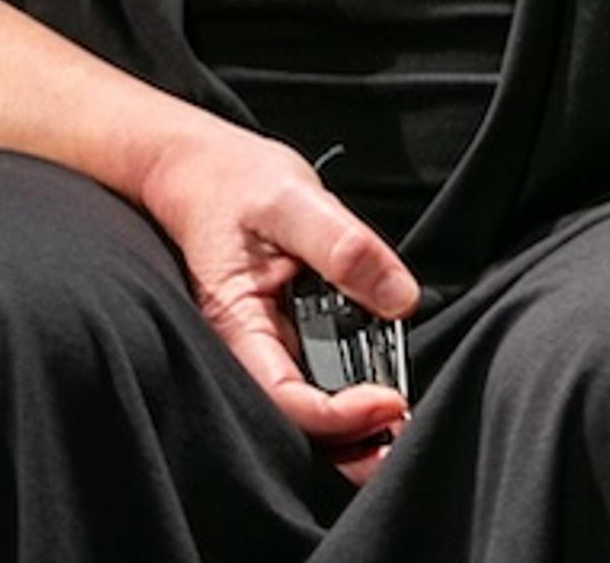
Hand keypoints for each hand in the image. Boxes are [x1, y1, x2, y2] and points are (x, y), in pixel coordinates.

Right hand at [129, 116, 421, 484]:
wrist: (201, 170)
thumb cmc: (233, 183)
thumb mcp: (292, 199)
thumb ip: (345, 247)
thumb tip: (400, 299)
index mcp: (238, 325)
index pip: (286, 399)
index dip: (340, 415)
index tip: (390, 398)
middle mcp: (252, 347)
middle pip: (301, 422)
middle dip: (355, 438)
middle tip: (408, 426)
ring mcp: (272, 344)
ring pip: (313, 410)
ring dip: (358, 423)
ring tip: (404, 414)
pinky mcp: (291, 333)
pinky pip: (322, 377)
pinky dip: (355, 389)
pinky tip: (387, 380)